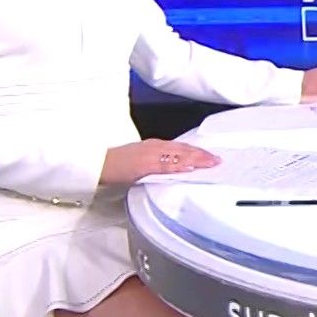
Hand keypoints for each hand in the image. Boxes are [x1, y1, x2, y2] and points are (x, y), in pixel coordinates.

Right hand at [100, 139, 219, 184]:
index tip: (210, 156)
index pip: (181, 147)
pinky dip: (179, 165)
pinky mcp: (144, 164)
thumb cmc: (116, 164)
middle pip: (183, 149)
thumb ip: (156, 165)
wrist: (98, 163)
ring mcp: (150, 154)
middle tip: (218, 160)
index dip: (197, 151)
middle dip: (202, 154)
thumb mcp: (141, 162)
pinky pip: (165, 164)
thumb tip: (172, 171)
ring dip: (196, 158)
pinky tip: (189, 167)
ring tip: (211, 163)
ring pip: (178, 155)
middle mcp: (155, 146)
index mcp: (154, 146)